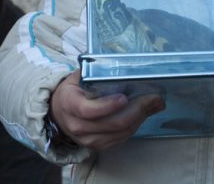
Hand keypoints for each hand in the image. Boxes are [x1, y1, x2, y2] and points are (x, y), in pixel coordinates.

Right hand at [49, 71, 164, 150]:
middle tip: (154, 98)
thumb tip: (127, 66)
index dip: (108, 105)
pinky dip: (135, 126)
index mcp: (70, 105)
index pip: (89, 110)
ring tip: (154, 104)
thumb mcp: (79, 77)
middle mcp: (78, 126)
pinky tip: (142, 114)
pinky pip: (121, 138)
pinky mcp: (98, 147)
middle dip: (137, 110)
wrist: (59, 114)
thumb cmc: (72, 91)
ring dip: (140, 118)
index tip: (124, 97)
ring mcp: (88, 140)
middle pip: (112, 123)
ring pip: (121, 132)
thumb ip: (98, 72)